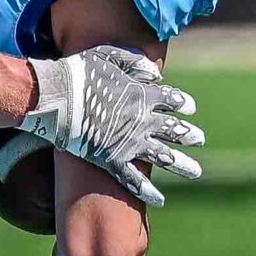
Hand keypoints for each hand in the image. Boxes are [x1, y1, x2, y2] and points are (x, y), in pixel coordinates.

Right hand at [19, 47, 203, 208]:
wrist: (56, 97)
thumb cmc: (78, 73)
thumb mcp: (108, 55)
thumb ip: (134, 62)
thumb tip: (156, 73)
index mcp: (143, 94)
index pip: (172, 100)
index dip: (182, 103)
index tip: (189, 109)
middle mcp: (143, 120)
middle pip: (174, 129)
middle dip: (188, 135)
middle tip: (198, 139)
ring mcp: (130, 142)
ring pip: (164, 157)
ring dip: (182, 165)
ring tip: (195, 171)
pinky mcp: (112, 160)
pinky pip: (135, 180)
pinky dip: (148, 191)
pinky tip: (160, 199)